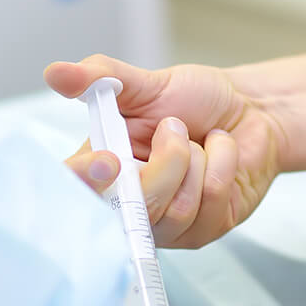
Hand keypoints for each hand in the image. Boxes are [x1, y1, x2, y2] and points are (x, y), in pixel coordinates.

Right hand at [46, 54, 285, 247]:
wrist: (249, 110)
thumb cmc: (194, 100)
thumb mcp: (146, 84)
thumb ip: (102, 78)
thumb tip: (55, 73)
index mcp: (102, 171)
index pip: (75, 195)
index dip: (83, 184)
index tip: (107, 160)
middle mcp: (128, 206)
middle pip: (133, 209)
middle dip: (166, 160)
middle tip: (176, 126)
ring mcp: (166, 226)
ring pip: (175, 209)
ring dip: (197, 158)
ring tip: (200, 141)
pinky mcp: (202, 232)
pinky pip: (210, 201)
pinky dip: (222, 161)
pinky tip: (220, 153)